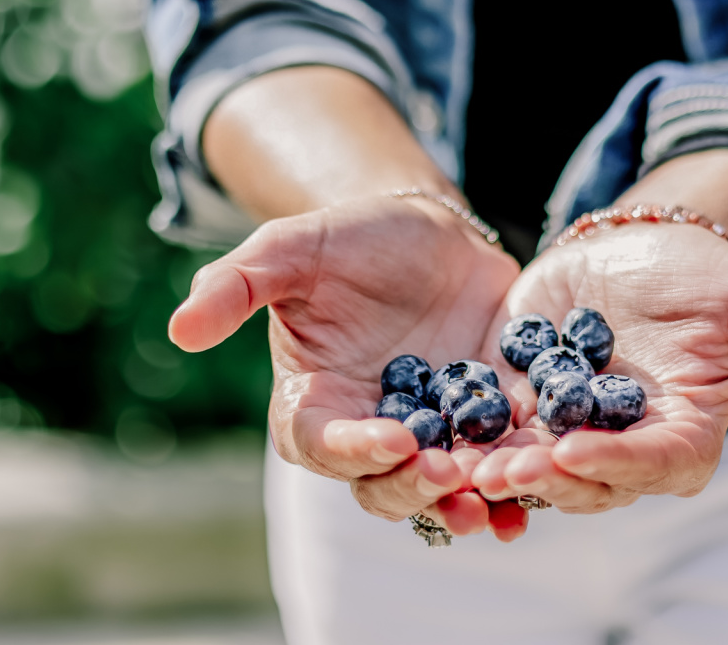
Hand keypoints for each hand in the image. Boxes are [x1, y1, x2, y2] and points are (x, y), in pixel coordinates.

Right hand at [169, 195, 530, 537]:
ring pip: (447, 487)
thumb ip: (236, 285)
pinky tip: (549, 480)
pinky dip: (523, 478)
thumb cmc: (346, 239)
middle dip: (417, 487)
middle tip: (448, 475)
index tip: (388, 438)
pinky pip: (503, 463)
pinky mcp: (491, 422)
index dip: (353, 448)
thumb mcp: (289, 248)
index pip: (323, 444)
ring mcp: (435, 434)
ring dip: (472, 497)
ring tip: (498, 496)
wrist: (426, 230)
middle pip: (386, 485)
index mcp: (314, 404)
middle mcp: (372, 432)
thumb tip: (179, 328)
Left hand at [470, 222, 727, 512]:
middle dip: (545, 478)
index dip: (617, 464)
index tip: (579, 453)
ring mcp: (569, 427)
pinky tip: (433, 433)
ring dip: (499, 470)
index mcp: (685, 437)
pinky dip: (466, 438)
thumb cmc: (711, 273)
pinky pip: (493, 431)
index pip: (654, 465)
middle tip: (504, 471)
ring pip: (533, 465)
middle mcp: (624, 446)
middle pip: (585, 478)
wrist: (642, 243)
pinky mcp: (522, 403)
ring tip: (462, 463)